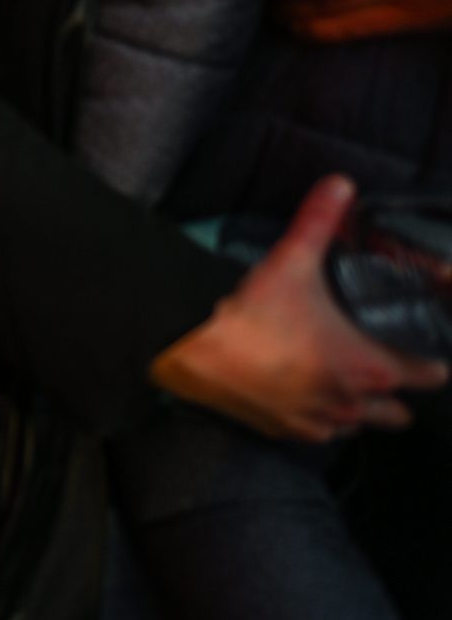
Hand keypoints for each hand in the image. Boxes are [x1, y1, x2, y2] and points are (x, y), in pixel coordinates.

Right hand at [150, 177, 448, 441]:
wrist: (192, 350)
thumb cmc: (251, 312)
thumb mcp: (290, 259)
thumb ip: (320, 220)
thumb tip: (341, 183)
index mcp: (370, 366)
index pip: (430, 375)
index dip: (429, 359)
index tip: (417, 345)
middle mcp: (353, 405)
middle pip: (401, 414)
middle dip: (394, 391)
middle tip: (374, 359)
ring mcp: (319, 424)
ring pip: (361, 427)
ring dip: (358, 409)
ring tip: (338, 379)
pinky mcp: (286, 432)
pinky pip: (321, 435)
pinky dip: (320, 418)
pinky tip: (301, 392)